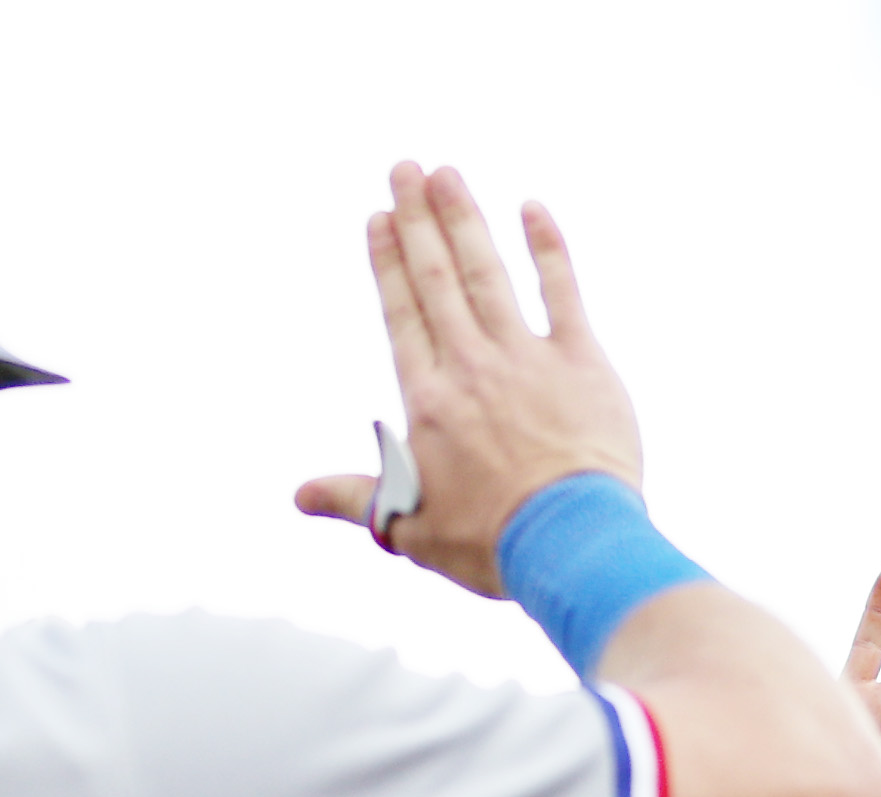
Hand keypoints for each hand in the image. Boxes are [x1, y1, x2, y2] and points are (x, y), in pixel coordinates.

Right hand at [294, 164, 644, 595]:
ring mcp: (526, 357)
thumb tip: (299, 496)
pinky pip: (562, 291)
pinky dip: (547, 248)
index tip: (380, 218)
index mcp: (428, 400)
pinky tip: (532, 209)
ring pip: (487, 273)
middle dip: (418, 219)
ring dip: (465, 220)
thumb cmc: (490, 544)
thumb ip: (355, 499)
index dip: (388, 263)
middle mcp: (470, 365)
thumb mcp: (410, 528)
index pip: (402, 315)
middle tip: (405, 168)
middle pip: (436, 279)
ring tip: (447, 174)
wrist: (568, 542)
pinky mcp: (581, 361)